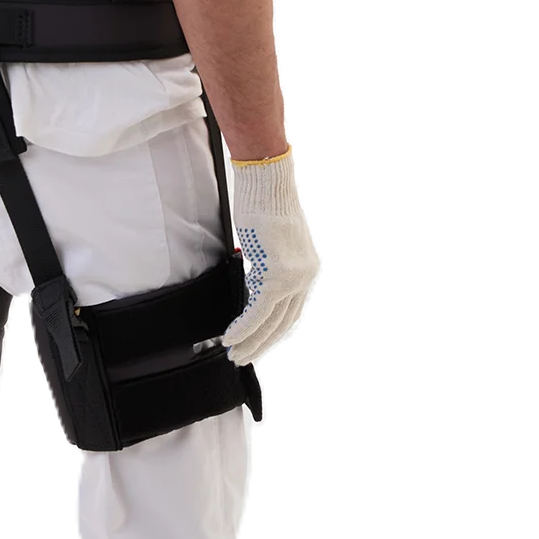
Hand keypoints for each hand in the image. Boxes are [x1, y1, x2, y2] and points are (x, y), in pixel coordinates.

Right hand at [220, 149, 319, 364]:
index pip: (291, 311)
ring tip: (234, 352)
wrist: (267, 181)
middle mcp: (305, 276)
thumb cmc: (265, 202)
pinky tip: (231, 336)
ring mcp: (294, 277)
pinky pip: (258, 310)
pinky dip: (244, 326)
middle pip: (284, 321)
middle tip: (243, 357)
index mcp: (307, 269)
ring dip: (251, 340)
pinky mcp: (277, 274)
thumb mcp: (271, 241)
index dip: (272, 331)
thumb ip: (269, 266)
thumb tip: (253, 284)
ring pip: (271, 320)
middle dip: (262, 343)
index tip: (256, 343)